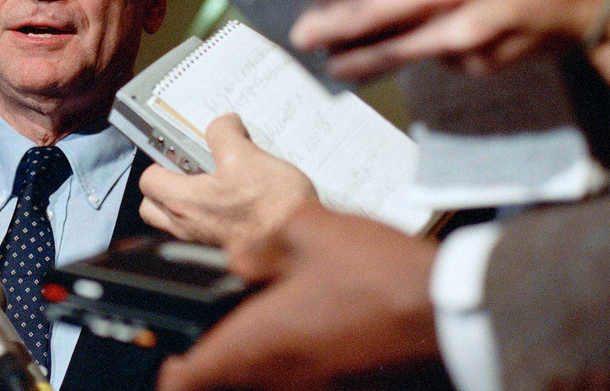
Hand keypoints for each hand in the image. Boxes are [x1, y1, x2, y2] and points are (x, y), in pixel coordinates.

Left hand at [139, 113, 316, 253]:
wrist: (299, 245)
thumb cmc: (273, 208)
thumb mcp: (247, 156)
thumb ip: (225, 134)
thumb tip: (224, 124)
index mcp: (183, 202)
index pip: (148, 180)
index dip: (160, 160)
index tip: (178, 149)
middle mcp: (187, 226)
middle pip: (154, 207)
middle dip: (166, 186)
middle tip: (191, 167)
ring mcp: (204, 241)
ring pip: (178, 220)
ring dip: (190, 200)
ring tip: (218, 180)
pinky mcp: (224, 248)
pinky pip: (203, 230)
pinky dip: (212, 214)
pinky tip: (237, 198)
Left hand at [156, 202, 440, 390]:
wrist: (443, 308)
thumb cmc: (376, 275)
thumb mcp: (306, 232)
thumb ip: (261, 243)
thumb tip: (240, 255)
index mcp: (257, 341)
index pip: (186, 379)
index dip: (171, 369)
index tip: (166, 354)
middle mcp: (279, 376)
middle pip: (222, 382)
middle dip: (209, 361)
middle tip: (208, 328)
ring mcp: (312, 385)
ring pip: (260, 381)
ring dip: (249, 358)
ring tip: (257, 318)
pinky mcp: (340, 384)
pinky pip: (295, 378)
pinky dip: (286, 359)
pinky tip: (302, 325)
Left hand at [287, 0, 609, 79]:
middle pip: (356, 14)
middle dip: (320, 27)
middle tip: (302, 32)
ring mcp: (459, 30)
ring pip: (389, 53)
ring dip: (354, 59)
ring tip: (333, 63)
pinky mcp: (480, 59)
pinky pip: (440, 59)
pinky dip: (425, 55)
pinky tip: (408, 55)